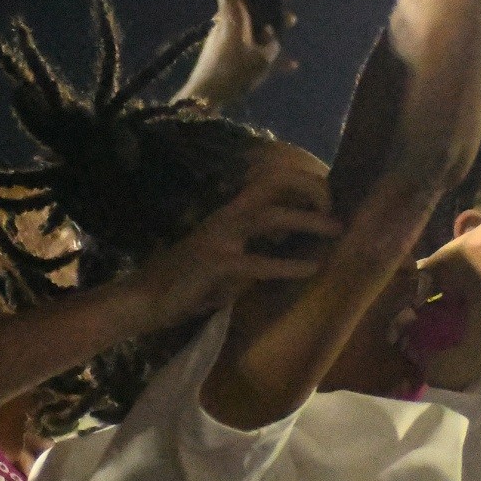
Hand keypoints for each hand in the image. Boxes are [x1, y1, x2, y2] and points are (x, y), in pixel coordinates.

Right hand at [128, 156, 342, 329]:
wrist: (142, 300)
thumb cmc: (186, 282)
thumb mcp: (227, 257)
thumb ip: (255, 244)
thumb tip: (291, 238)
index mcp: (229, 213)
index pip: (270, 180)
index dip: (303, 182)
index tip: (330, 198)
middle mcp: (225, 216)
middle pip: (274, 183)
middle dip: (311, 188)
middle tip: (338, 207)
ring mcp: (219, 237)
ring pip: (270, 215)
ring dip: (308, 220)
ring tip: (337, 231)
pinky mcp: (215, 264)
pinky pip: (259, 262)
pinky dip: (289, 265)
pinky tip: (311, 270)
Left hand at [174, 0, 296, 109]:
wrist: (205, 99)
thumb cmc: (232, 74)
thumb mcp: (262, 59)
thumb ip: (273, 44)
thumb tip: (274, 36)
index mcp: (230, 14)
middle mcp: (226, 21)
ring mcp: (225, 37)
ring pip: (250, 21)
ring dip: (270, 20)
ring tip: (291, 23)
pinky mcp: (225, 54)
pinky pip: (250, 45)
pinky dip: (267, 51)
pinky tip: (289, 65)